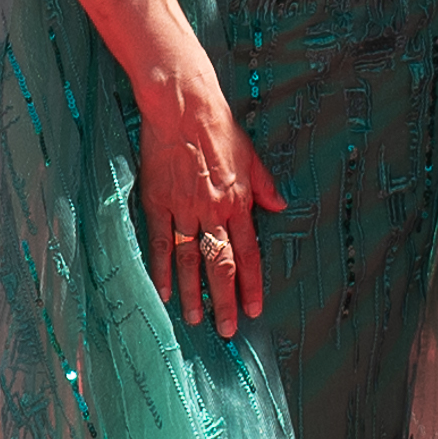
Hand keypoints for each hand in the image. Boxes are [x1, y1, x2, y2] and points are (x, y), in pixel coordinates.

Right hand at [134, 66, 285, 336]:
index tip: (253, 310)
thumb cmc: (219, 127)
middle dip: (224, 301)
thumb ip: (264, 186)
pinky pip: (162, 243)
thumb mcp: (251, 155)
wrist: (183, 107)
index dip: (252, 285)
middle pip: (221, 265)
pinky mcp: (158, 203)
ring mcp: (184, 210)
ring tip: (195, 320)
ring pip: (191, 261)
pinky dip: (162, 270)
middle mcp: (213, 212)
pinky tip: (163, 292)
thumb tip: (279, 207)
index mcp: (239, 203)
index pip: (249, 254)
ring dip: (193, 294)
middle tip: (226, 331)